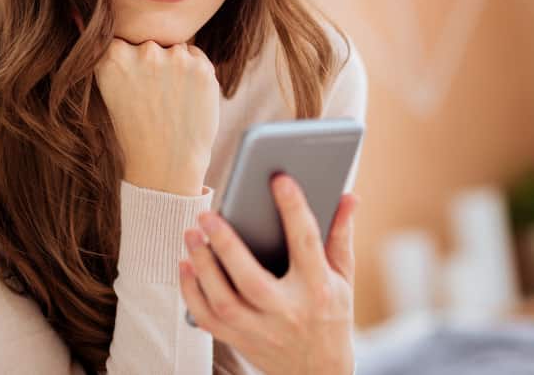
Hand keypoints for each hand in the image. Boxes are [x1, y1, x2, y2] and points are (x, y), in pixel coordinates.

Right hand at [93, 37, 219, 195]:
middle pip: (151, 42)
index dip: (130, 60)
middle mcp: (142, 52)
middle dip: (154, 63)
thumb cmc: (135, 128)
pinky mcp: (201, 67)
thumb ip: (105, 52)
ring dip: (175, 67)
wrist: (166, 163)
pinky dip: (194, 74)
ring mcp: (174, 58)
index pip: (123, 38)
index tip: (134, 84)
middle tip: (153, 98)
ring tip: (169, 101)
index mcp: (111, 57)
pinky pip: (196, 57)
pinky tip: (185, 100)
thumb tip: (76, 12)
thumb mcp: (108, 88)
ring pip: (176, 48)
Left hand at [179, 173, 357, 374]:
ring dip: (203, 266)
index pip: (306, 244)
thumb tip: (348, 196)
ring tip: (190, 233)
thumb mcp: (343, 278)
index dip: (294, 209)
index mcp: (319, 290)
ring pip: (224, 301)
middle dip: (226, 245)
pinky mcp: (240, 341)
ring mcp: (261, 331)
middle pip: (252, 279)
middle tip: (207, 214)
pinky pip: (208, 318)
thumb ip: (340, 236)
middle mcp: (289, 312)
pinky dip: (192, 292)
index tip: (279, 179)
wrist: (319, 373)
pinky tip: (185, 264)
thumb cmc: (331, 315)